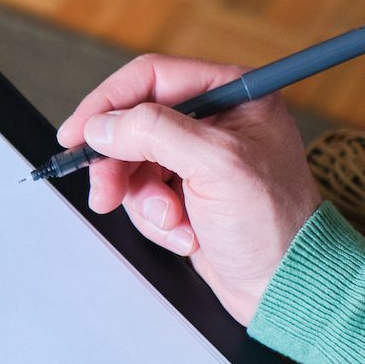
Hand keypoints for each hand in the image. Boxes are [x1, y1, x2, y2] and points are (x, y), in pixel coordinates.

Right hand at [57, 55, 321, 324]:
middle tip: (107, 192)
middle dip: (120, 164)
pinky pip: (144, 196)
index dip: (108, 103)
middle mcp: (215, 119)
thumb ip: (156, 133)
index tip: (77, 134)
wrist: (287, 286)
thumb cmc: (274, 224)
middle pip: (134, 124)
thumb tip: (102, 126)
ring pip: (133, 164)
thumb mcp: (217, 166)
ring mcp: (199, 158)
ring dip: (144, 200)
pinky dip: (158, 221)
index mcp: (233, 93)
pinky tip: (188, 235)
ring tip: (174, 222)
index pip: (151, 77)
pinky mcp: (188, 193)